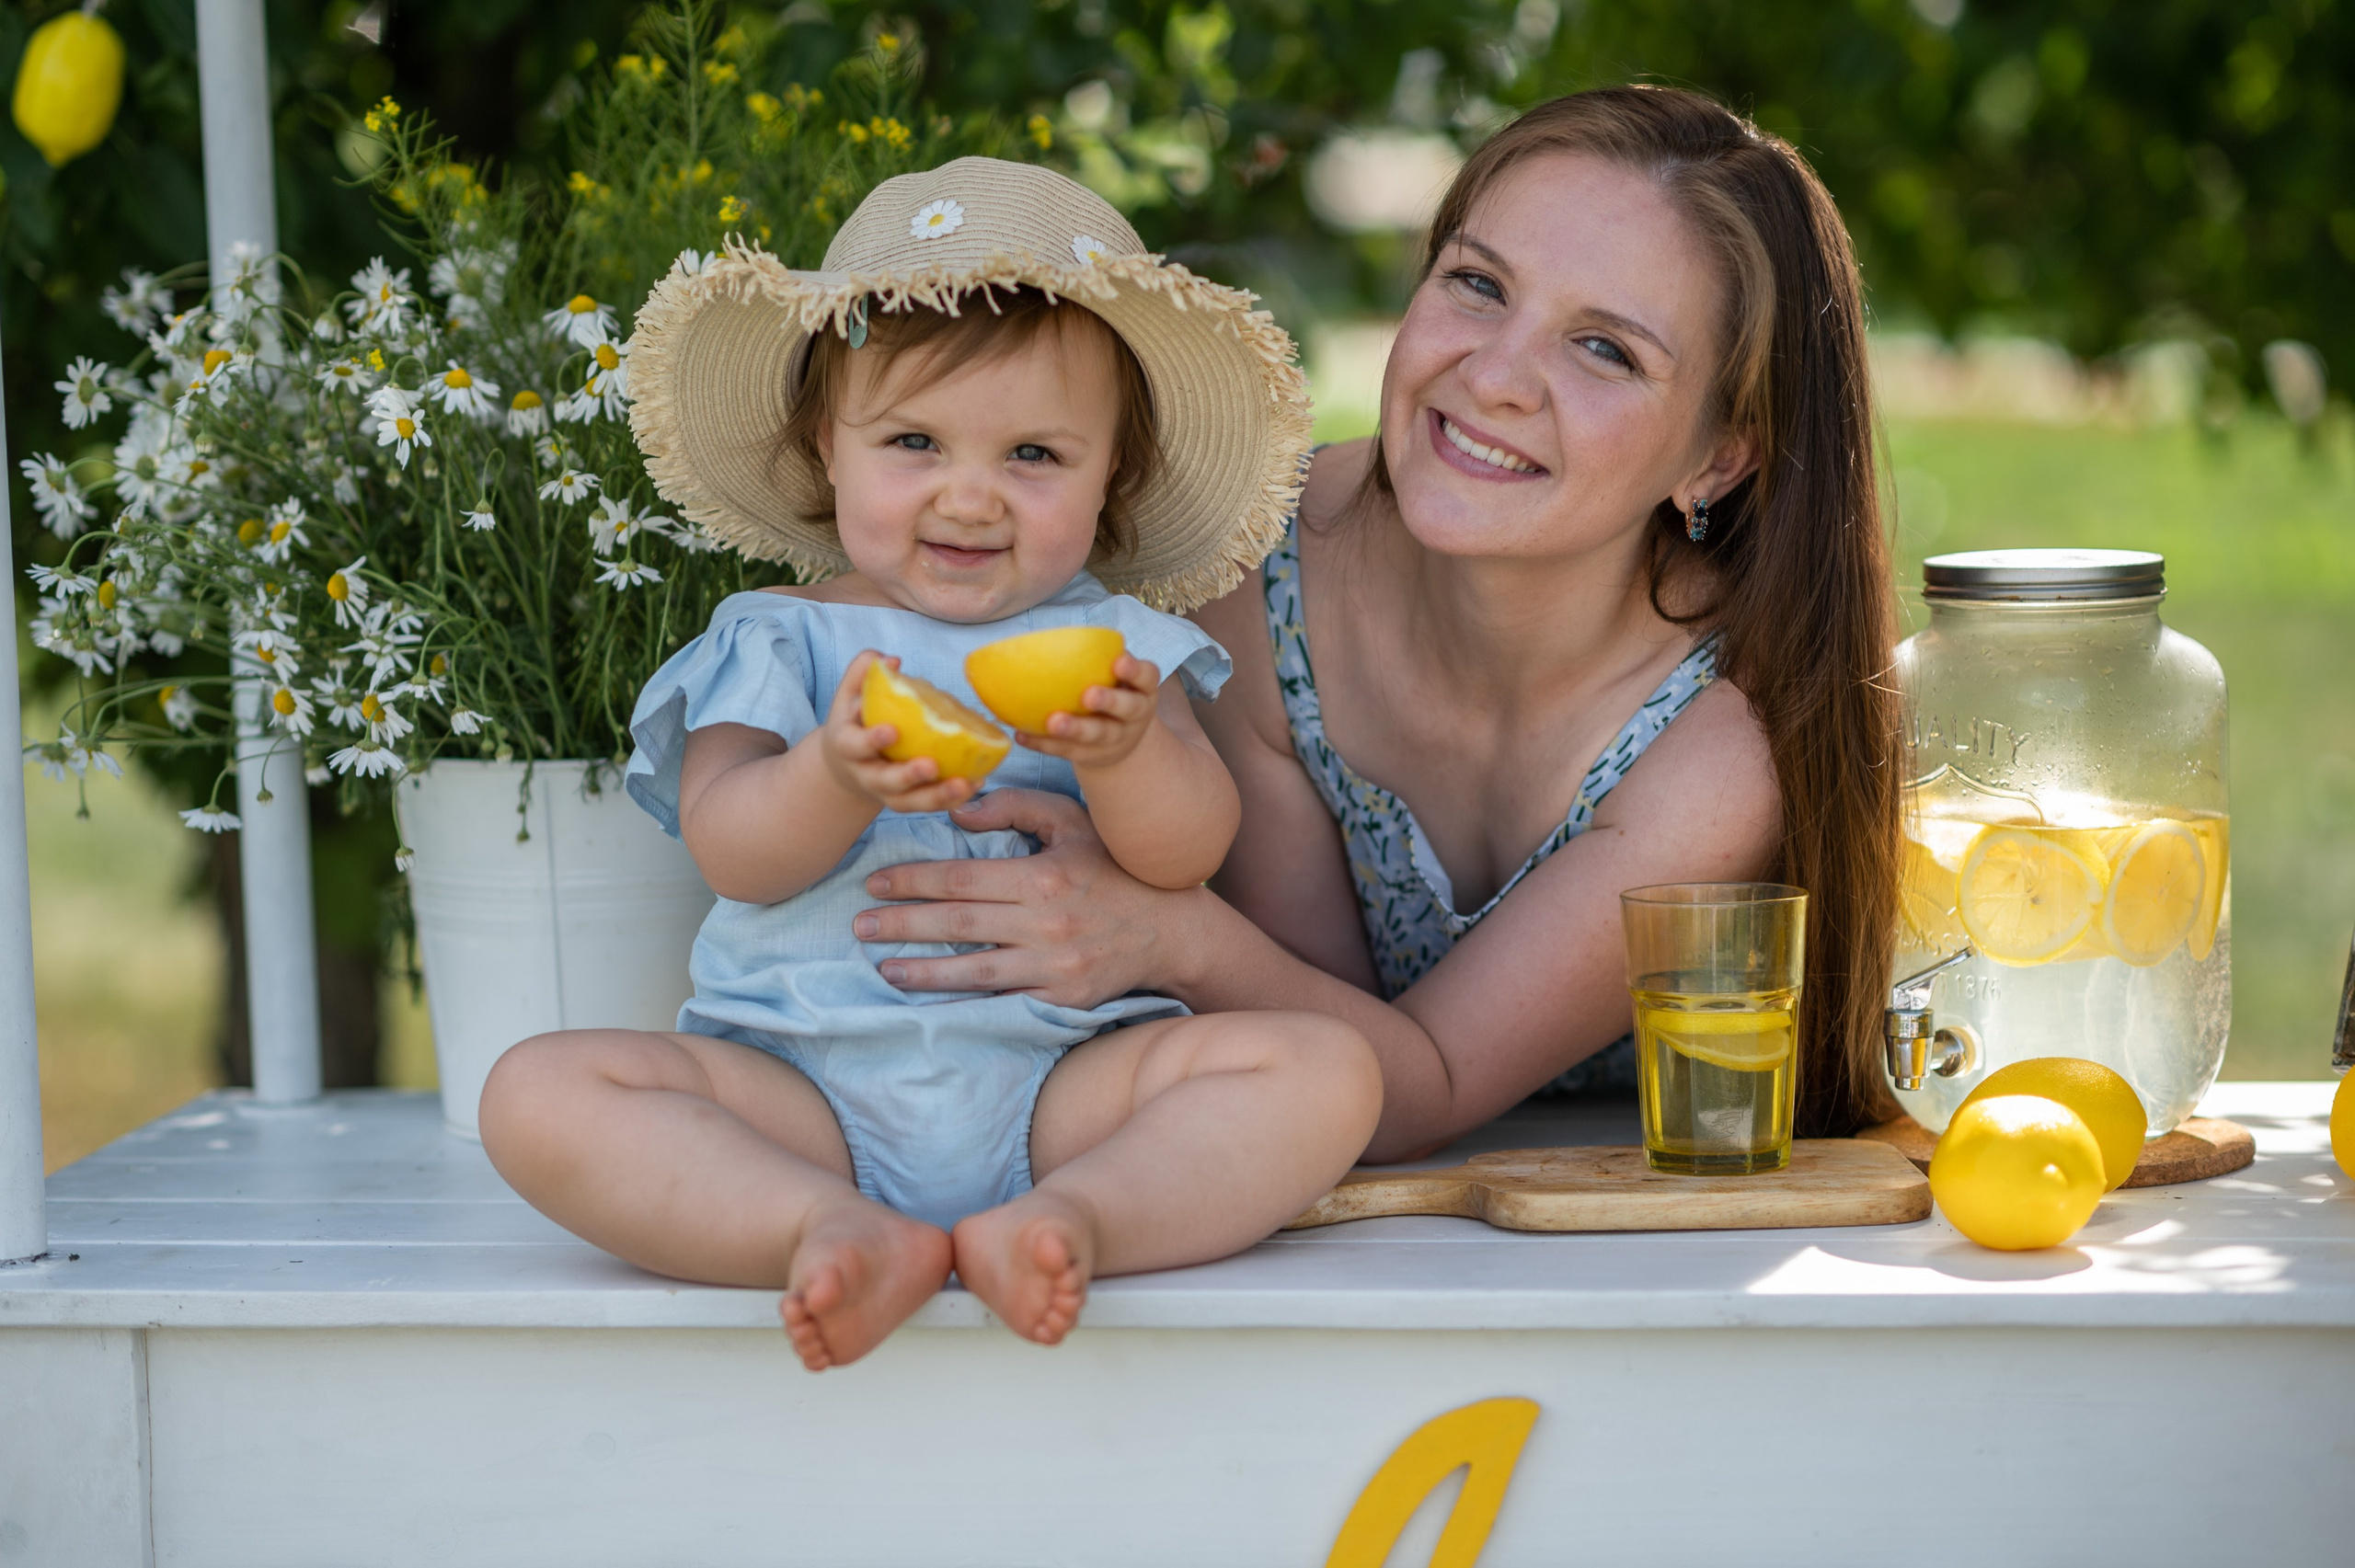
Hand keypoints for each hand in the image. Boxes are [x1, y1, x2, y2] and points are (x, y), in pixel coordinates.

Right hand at [819, 650, 979, 815]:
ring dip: (937, 796)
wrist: (847, 765)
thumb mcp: (848, 696)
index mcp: (847, 746)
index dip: (871, 740)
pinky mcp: (907, 801)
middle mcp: (865, 774)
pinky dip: (952, 798)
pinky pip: (929, 804)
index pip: (855, 745)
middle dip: (908, 776)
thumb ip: (862, 672)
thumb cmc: (854, 721)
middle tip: (931, 766)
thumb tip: (894, 661)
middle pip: (885, 781)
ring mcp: (886, 792)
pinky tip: (975, 782)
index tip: (892, 731)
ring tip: (964, 784)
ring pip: (909, 802)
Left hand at [850, 788, 1196, 1006]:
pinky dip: (963, 1003)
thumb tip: (958, 815)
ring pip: (972, 971)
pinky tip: (932, 1002)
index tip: (876, 883)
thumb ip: (1015, 808)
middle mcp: (1045, 923)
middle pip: (957, 924)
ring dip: (921, 971)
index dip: (913, 881)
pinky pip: (1002, 1001)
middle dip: (902, 925)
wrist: (1172, 930)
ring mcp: (1053, 965)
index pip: (961, 879)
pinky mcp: (1061, 998)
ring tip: (883, 968)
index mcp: (1042, 876)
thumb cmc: (1116, 869)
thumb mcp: (1073, 822)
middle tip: (859, 924)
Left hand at [1015, 653, 1161, 770]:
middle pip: (1127, 709)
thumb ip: (1098, 659)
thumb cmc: (1113, 690)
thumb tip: (1053, 638)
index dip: (1134, 670)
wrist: (1120, 740)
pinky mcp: (1091, 755)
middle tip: (1088, 695)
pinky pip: (1067, 750)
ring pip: (1097, 735)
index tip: (1118, 662)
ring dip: (1074, 729)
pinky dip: (1044, 743)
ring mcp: (1116, 738)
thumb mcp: (1118, 677)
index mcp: (1143, 689)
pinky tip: (1023, 735)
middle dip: (1109, 701)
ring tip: (1052, 722)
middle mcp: (1135, 714)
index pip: (1147, 676)